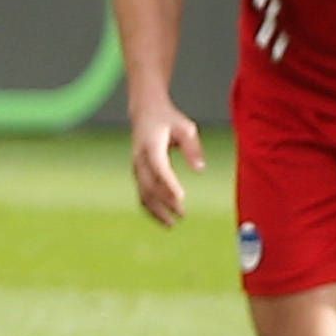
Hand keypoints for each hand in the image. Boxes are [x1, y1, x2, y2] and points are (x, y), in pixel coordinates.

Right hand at [130, 99, 202, 225]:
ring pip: (142, 193)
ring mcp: (136, 166)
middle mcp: (140, 158)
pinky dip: (150, 207)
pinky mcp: (137, 172)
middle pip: (149, 185)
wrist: (145, 111)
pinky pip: (141, 193)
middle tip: (182, 215)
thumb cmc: (169, 119)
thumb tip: (199, 169)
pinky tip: (162, 218)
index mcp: (151, 145)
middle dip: (165, 202)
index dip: (169, 184)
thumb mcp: (186, 127)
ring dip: (156, 210)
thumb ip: (193, 148)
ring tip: (171, 225)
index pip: (160, 168)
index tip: (181, 198)